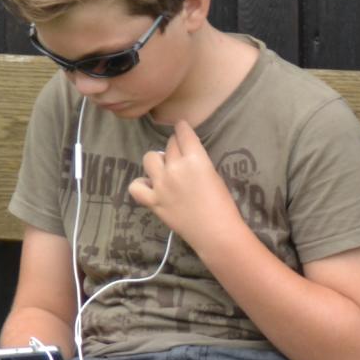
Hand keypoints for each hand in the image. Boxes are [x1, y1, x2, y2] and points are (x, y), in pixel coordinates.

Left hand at [127, 121, 244, 247]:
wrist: (217, 232)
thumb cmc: (224, 205)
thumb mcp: (214, 175)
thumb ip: (198, 162)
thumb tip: (186, 157)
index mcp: (196, 159)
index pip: (183, 133)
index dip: (182, 127)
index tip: (181, 126)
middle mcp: (176, 168)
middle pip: (169, 145)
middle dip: (175, 146)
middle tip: (181, 155)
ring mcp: (161, 185)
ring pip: (150, 158)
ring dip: (158, 160)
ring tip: (164, 169)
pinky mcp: (153, 201)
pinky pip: (136, 186)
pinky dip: (141, 184)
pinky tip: (151, 186)